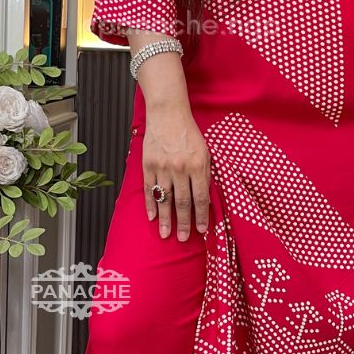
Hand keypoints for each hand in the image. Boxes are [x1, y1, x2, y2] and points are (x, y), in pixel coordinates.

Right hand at [142, 110, 211, 239]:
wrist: (168, 114)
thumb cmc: (189, 133)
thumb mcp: (205, 152)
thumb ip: (205, 175)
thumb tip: (204, 199)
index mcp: (198, 165)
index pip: (201, 197)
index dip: (201, 216)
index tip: (201, 230)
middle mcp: (181, 168)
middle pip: (183, 202)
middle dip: (183, 223)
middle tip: (183, 239)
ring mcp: (163, 166)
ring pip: (165, 199)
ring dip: (165, 219)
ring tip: (165, 234)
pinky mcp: (148, 164)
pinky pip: (150, 188)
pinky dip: (150, 204)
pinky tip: (151, 217)